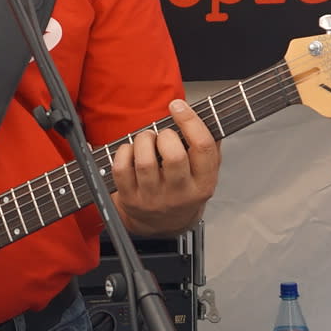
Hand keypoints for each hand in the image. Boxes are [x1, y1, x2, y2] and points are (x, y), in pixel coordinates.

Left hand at [111, 99, 220, 234]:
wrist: (164, 224)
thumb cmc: (185, 191)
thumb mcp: (205, 172)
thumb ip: (209, 146)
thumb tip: (206, 115)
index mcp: (203, 184)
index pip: (203, 147)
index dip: (190, 120)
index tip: (178, 106)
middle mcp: (179, 194)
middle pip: (174, 155)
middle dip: (166, 135)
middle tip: (163, 135)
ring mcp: (153, 198)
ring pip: (145, 161)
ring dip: (144, 140)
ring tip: (147, 140)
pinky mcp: (130, 199)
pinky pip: (122, 168)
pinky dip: (124, 152)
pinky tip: (131, 152)